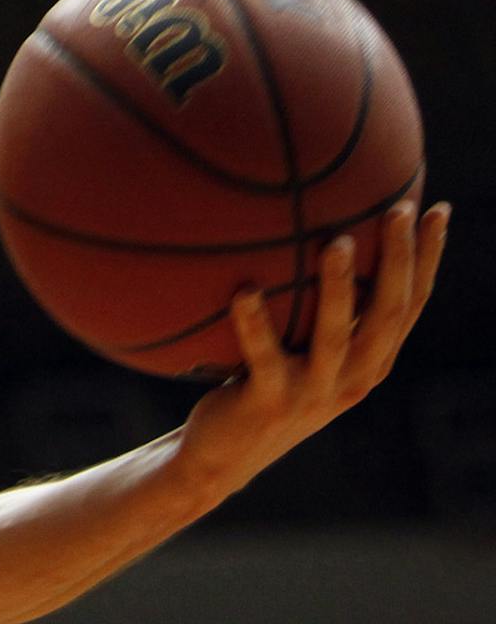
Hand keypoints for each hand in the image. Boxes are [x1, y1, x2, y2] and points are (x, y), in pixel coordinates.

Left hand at [175, 199, 447, 500]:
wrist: (226, 453)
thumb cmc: (263, 381)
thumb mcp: (302, 344)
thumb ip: (314, 301)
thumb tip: (307, 223)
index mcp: (367, 362)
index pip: (409, 305)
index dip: (426, 260)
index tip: (436, 208)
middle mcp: (352, 378)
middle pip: (388, 315)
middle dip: (398, 261)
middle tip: (398, 208)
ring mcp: (314, 393)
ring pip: (336, 338)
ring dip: (340, 290)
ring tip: (338, 241)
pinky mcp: (270, 402)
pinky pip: (265, 359)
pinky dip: (255, 325)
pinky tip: (244, 290)